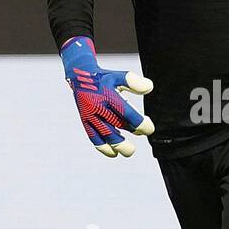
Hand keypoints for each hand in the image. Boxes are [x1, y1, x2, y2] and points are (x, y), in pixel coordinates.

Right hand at [60, 36, 154, 156]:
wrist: (79, 76)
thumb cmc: (103, 78)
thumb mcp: (119, 76)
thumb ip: (134, 82)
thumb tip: (149, 88)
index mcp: (108, 95)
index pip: (126, 112)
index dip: (139, 123)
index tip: (149, 128)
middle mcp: (98, 106)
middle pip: (116, 125)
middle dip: (130, 134)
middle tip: (142, 138)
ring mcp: (90, 115)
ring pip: (104, 134)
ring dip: (117, 145)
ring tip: (129, 152)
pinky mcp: (85, 121)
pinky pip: (93, 137)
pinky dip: (103, 147)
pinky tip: (113, 153)